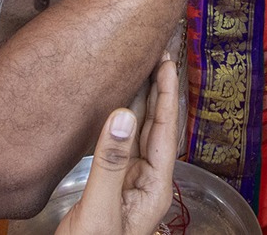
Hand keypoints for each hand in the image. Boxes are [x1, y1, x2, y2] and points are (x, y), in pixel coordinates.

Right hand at [56, 58, 177, 234]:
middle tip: (156, 55)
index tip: (167, 63)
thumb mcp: (99, 210)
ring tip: (139, 70)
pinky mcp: (110, 189)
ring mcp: (129, 186)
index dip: (167, 95)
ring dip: (139, 102)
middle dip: (158, 91)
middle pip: (156, 129)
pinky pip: (120, 147)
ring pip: (137, 135)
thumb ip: (109, 163)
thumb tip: (122, 115)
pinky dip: (118, 122)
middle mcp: (146, 184)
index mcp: (154, 189)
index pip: (165, 131)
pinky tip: (116, 107)